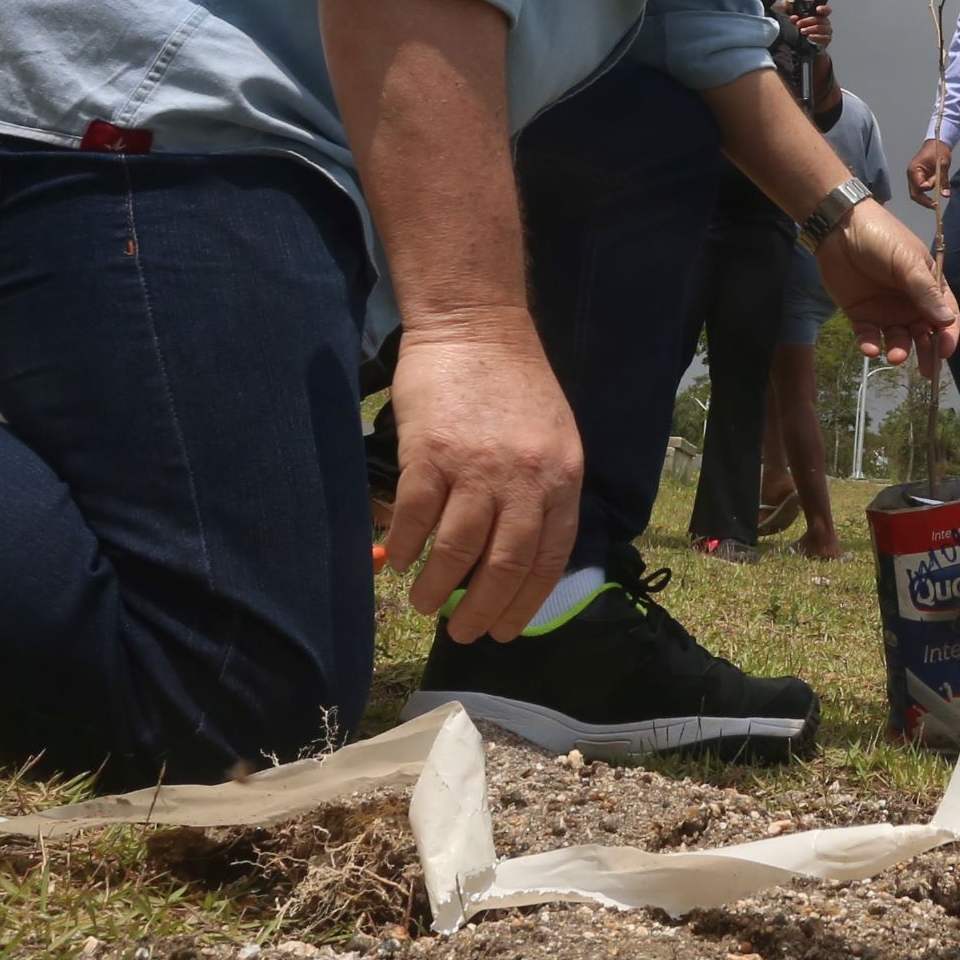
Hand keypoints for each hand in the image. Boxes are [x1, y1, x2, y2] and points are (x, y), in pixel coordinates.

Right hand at [385, 310, 584, 643]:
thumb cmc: (514, 382)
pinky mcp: (430, 453)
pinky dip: (406, 548)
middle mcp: (525, 478)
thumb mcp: (554, 438)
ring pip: (457, 550)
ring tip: (424, 605)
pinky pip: (416, 518)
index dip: (525, 602)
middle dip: (482, 610)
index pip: (548, 559)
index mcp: (562, 476)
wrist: (474, 324)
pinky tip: (398, 560)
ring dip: (437, 588)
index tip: (506, 631)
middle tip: (462, 634)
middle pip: (504, 565)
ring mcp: (476, 466)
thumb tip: (520, 556)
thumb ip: (544, 491)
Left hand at [794, 1, 832, 48]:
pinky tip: (810, 37)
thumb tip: (793, 18)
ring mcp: (827, 31)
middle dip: (807, 21)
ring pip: (821, 28)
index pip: (826, 10)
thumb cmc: (803, 28)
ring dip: (811, 29)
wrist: (804, 42)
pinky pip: (824, 38)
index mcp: (820, 15)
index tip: (817, 9)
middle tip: (798, 24)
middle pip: (819, 19)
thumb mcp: (797, 21)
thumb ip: (794, 18)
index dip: (823, 9)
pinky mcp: (827, 39)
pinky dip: (816, 37)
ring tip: (801, 31)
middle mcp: (825, 22)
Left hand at [816, 202, 956, 377]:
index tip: (945, 351)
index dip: (948, 334)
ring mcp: (886, 310)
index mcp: (928, 286)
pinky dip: (871, 345)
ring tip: (896, 356)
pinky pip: (870, 337)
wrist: (838, 228)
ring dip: (900, 349)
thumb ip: (925, 291)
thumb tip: (947, 321)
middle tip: (928, 371)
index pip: (945, 315)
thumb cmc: (881, 238)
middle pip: (924, 333)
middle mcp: (910, 302)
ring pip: (898, 339)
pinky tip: (871, 348)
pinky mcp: (861, 315)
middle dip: (927, 352)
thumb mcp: (906, 261)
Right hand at [907, 136, 952, 206]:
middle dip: (925, 201)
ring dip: (929, 194)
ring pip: (918, 193)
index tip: (939, 188)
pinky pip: (923, 189)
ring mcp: (915, 177)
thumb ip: (943, 180)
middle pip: (915, 194)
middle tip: (936, 206)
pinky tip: (938, 188)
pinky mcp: (920, 178)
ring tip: (939, 185)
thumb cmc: (938, 149)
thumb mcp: (942, 164)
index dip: (929, 188)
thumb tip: (945, 195)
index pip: (919, 186)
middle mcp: (912, 175)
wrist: (937, 142)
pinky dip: (931, 190)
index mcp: (914, 170)